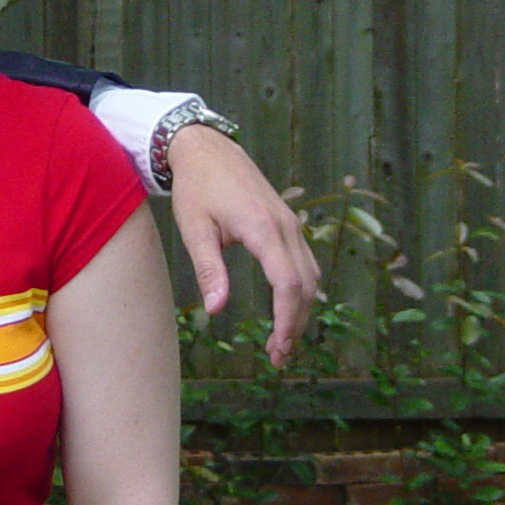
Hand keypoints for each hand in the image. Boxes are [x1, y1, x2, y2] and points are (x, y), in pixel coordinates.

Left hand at [166, 124, 318, 364]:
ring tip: (282, 340)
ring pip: (309, 274)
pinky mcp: (286, 222)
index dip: (287, 320)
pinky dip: (300, 289)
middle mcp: (284, 226)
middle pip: (305, 285)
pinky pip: (303, 261)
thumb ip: (209, 270)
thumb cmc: (196, 187)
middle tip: (279, 356)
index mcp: (263, 229)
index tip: (279, 347)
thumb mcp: (194, 229)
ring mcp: (289, 223)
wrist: (206, 148)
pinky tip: (287, 307)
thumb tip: (217, 309)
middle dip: (296, 324)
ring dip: (300, 309)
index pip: (288, 284)